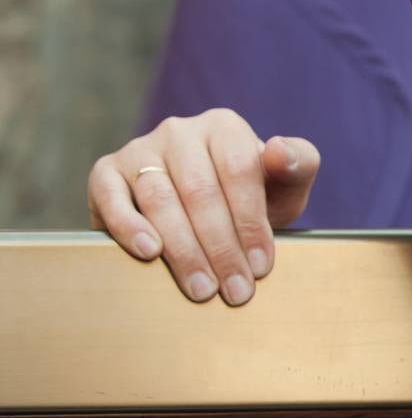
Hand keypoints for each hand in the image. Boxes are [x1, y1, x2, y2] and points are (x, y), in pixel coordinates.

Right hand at [87, 109, 319, 304]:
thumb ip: (298, 167)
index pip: (239, 171)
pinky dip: (128, 226)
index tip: (261, 266)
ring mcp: (140, 149)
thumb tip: (279, 150)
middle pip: (200, 191)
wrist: (204, 216)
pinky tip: (149, 253)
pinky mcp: (106, 172)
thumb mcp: (285, 187)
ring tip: (202, 289)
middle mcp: (180, 132)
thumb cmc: (250, 202)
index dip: (251, 222)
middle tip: (234, 290)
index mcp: (225, 128)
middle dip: (220, 247)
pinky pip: (110, 196)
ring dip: (183, 250)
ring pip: (160, 199)